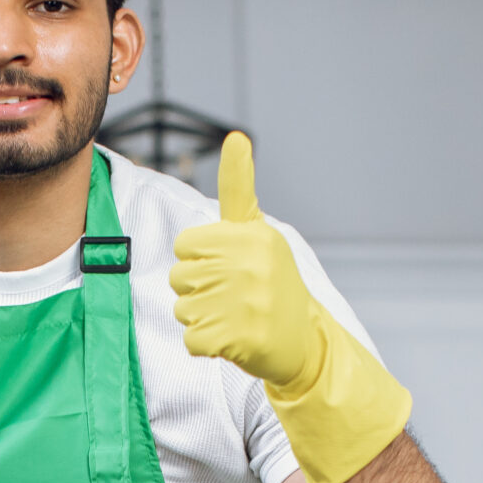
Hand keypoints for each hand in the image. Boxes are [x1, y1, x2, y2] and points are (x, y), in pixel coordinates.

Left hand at [168, 133, 412, 482]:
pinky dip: (205, 346)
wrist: (303, 343)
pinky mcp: (240, 337)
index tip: (225, 267)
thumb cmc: (272, 282)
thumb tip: (235, 136)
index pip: (186, 245)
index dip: (197, 261)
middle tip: (231, 298)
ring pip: (183, 310)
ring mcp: (247, 302)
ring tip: (234, 318)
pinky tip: (231, 341)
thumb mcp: (259, 232)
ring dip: (201, 320)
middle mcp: (251, 264)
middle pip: (179, 278)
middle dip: (197, 292)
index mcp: (252, 235)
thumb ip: (239, 188)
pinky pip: (192, 340)